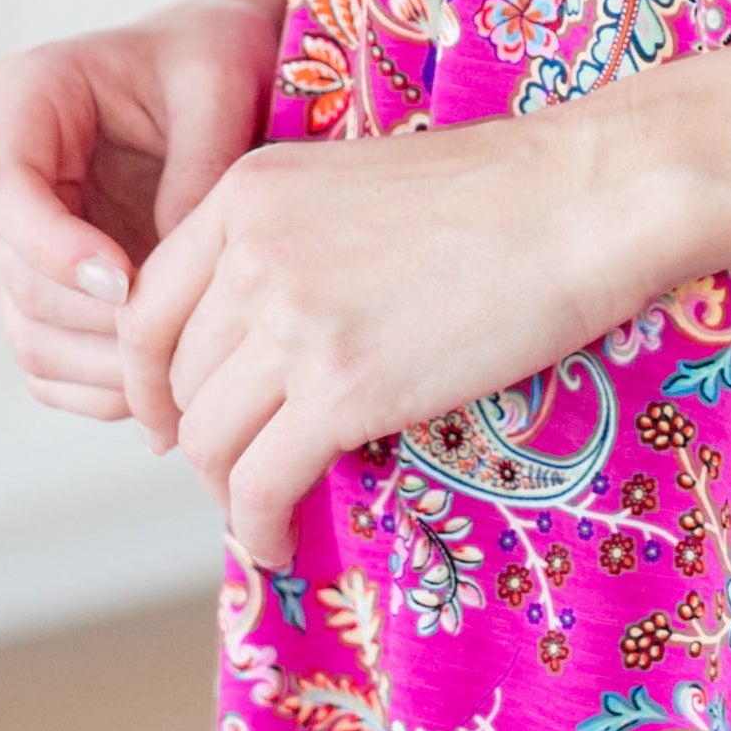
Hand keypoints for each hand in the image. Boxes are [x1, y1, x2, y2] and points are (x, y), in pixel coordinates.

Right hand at [0, 0, 288, 424]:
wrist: (234, 66)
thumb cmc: (223, 55)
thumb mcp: (221, 85)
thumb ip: (194, 173)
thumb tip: (166, 279)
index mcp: (27, 97)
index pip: (4, 186)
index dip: (53, 246)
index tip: (124, 283)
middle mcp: (9, 171)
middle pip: (19, 274)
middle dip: (98, 321)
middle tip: (184, 344)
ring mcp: (25, 237)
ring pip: (31, 330)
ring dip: (104, 367)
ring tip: (186, 375)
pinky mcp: (50, 285)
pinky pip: (52, 361)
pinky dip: (101, 388)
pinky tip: (166, 387)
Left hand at [120, 114, 659, 571]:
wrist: (583, 199)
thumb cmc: (499, 191)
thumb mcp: (352, 186)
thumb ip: (287, 245)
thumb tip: (258, 336)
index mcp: (245, 194)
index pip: (147, 308)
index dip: (152, 382)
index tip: (175, 418)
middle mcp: (248, 254)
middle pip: (178, 380)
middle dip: (199, 438)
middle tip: (235, 470)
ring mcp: (291, 322)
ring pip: (210, 439)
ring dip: (228, 490)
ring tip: (263, 512)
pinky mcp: (341, 389)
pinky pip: (260, 482)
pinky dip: (256, 527)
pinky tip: (278, 544)